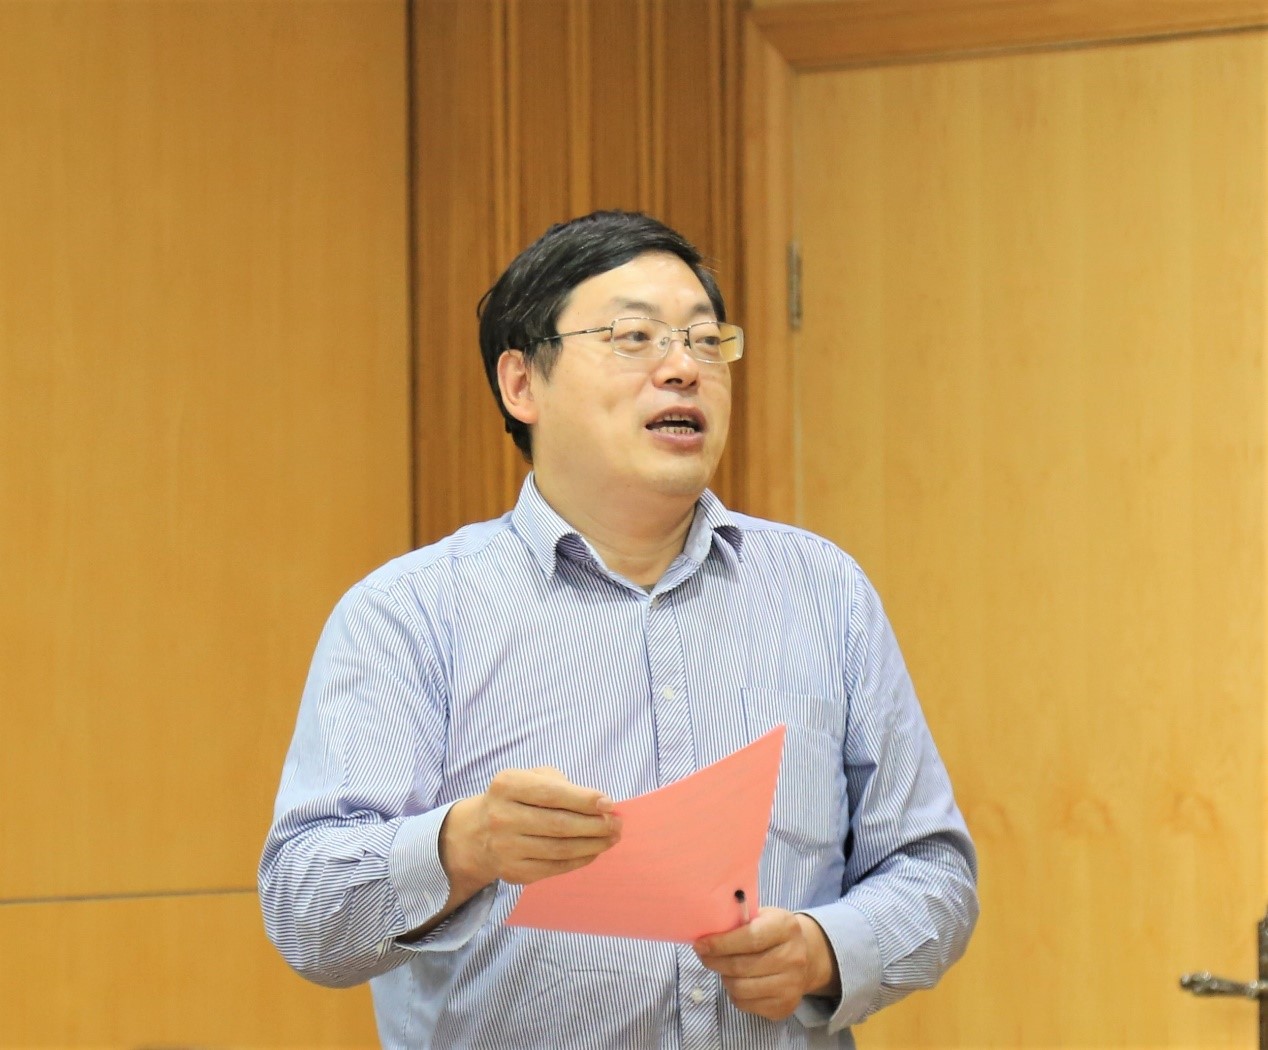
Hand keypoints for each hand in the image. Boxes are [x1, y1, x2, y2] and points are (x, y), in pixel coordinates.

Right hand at [441, 766, 621, 892]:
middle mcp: (502, 817)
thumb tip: (599, 804)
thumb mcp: (529, 777)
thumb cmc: (516, 799)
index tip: (609, 803)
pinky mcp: (514, 872)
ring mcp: (506, 848)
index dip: (583, 800)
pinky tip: (594, 851)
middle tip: (616, 823)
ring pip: (560, 849)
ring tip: (611, 837)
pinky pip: (555, 867)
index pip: (551, 794)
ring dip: (593, 844)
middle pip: (559, 824)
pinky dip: (580, 859)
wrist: (477, 834)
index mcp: (507, 785)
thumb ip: (560, 783)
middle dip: (595, 824)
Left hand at [693, 908, 839, 1021]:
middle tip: (703, 955)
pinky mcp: (785, 1007)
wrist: (806, 957)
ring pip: (741, 988)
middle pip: (742, 966)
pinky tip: (737, 981)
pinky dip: (734, 994)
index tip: (700, 944)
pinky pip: (746, 1005)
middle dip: (715, 961)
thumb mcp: (762, 916)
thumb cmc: (774, 933)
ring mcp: (791, 985)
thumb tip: (705, 931)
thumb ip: (738, 921)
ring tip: (722, 968)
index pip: (750, 938)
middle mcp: (794, 958)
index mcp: (786, 928)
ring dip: (724, 978)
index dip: (721, 943)